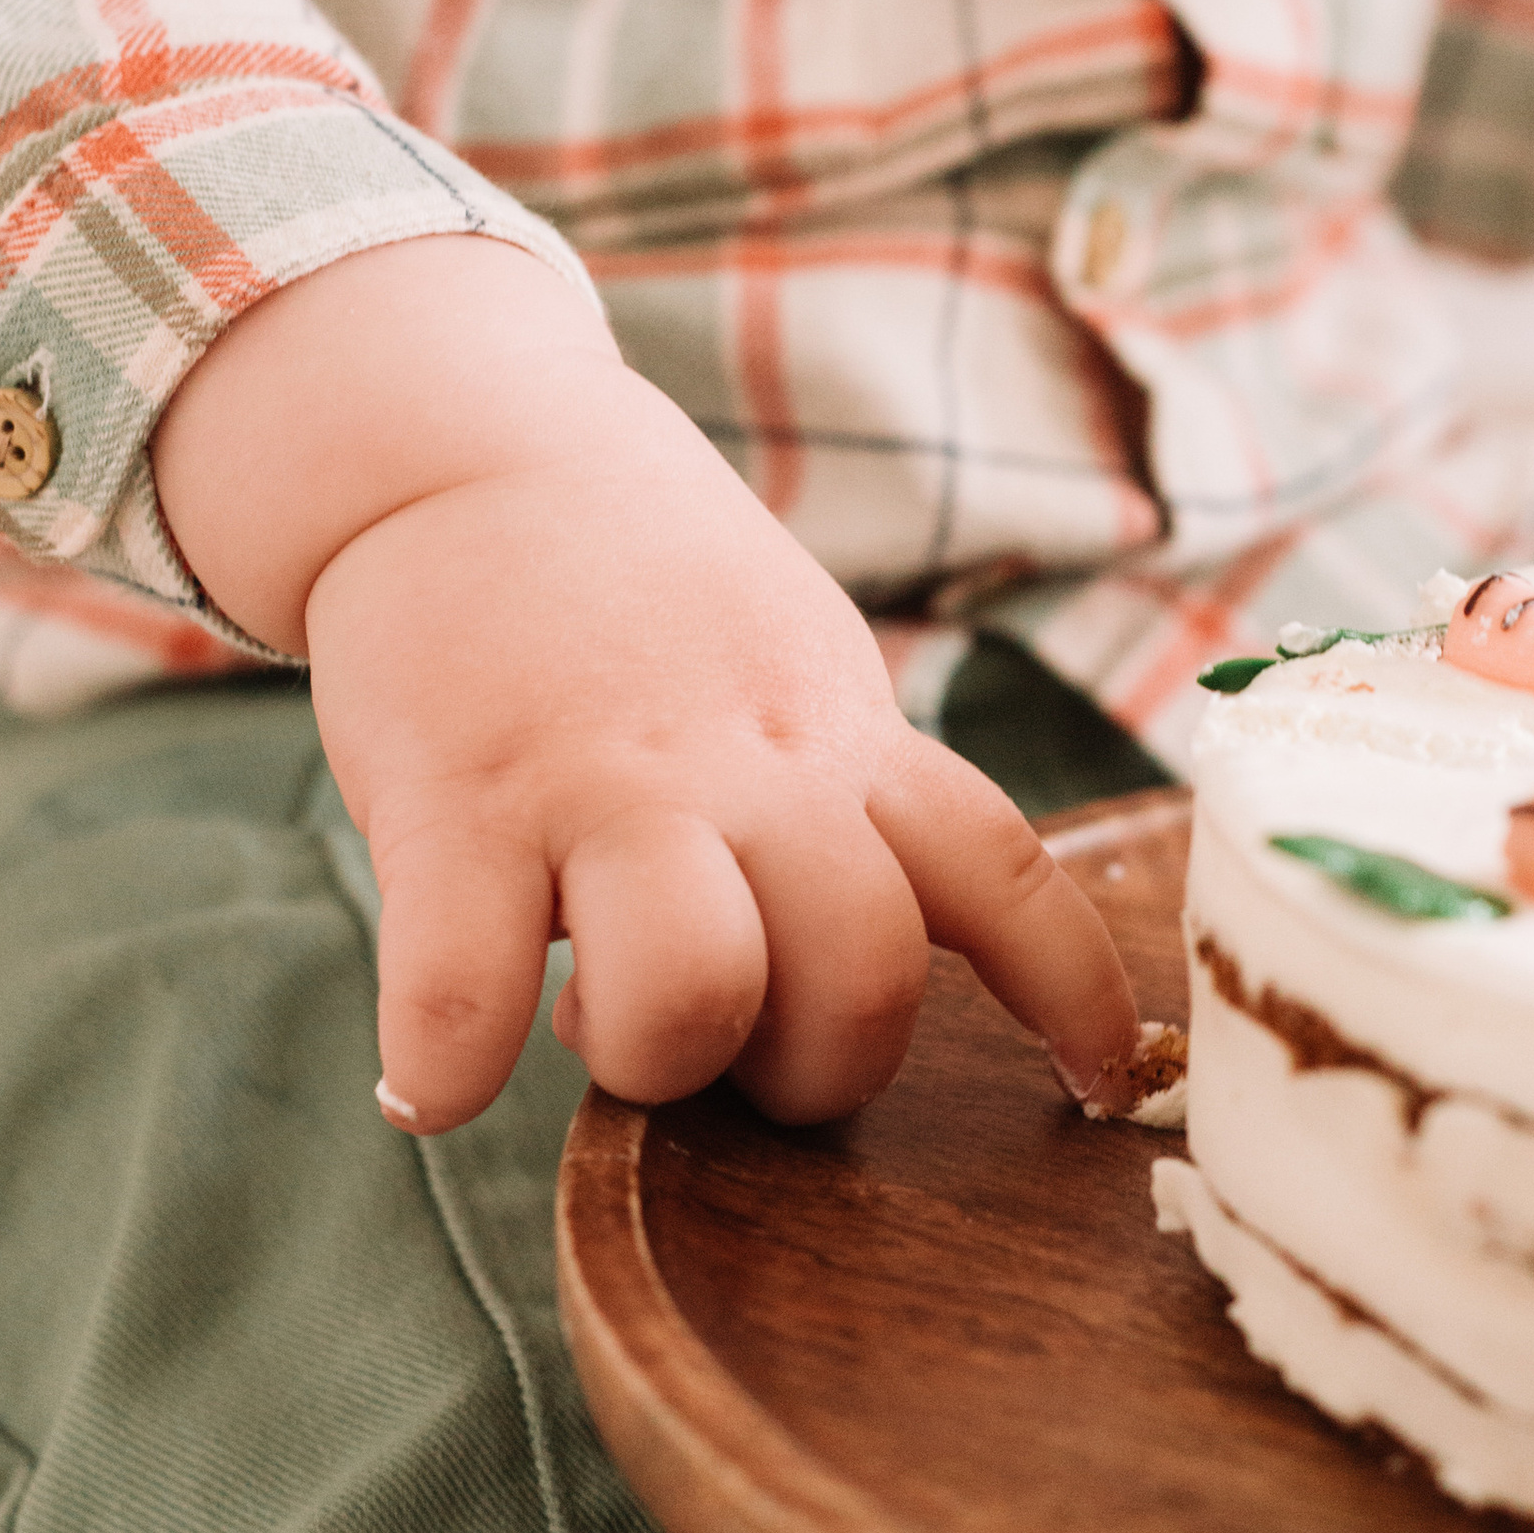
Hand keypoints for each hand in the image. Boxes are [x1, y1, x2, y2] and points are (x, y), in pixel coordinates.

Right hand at [149, 239, 1138, 1130]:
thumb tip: (835, 974)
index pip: (1004, 870)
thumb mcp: (788, 667)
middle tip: (728, 1038)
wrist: (455, 450)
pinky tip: (432, 1083)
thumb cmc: (628, 597)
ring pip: (691, 998)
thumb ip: (835, 801)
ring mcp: (599, 786)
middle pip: (862, 977)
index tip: (1101, 1079)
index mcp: (839, 739)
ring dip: (650, 1062)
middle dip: (808, 1072)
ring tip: (589, 1027)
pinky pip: (461, 998)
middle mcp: (745, 766)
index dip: (1072, 992)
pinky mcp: (457, 805)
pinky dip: (444, 1076)